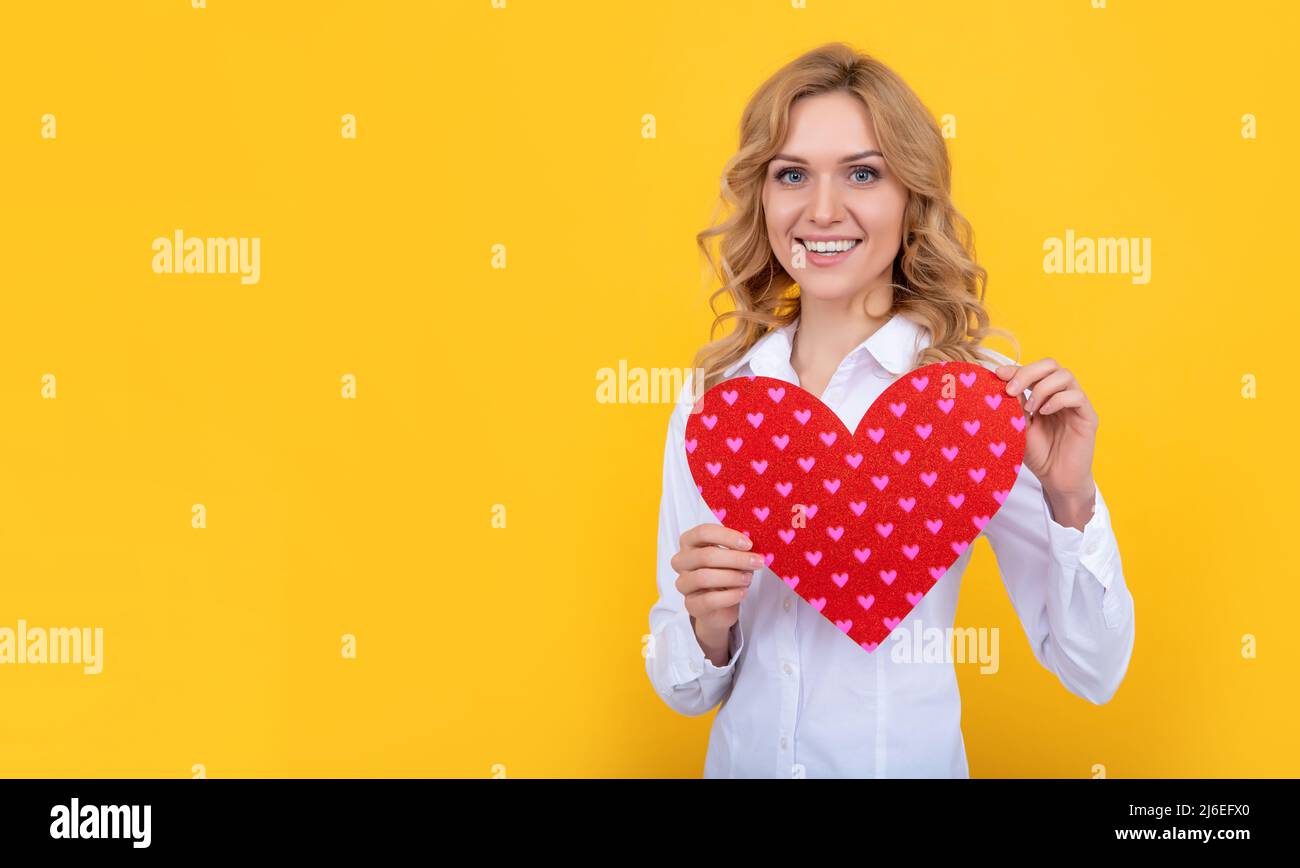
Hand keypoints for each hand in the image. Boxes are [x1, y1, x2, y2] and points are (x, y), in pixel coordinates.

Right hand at [670, 523, 760, 661]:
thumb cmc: (726, 574)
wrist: (722, 606)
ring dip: (732, 577)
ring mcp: (683, 583)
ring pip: (704, 577)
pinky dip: (729, 596)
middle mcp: (681, 561)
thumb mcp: (732, 556)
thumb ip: (737, 547)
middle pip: (705, 555)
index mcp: (689, 542)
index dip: (727, 536)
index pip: (703, 532)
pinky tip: (742, 592)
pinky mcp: (690, 605)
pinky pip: (709, 599)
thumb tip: (751, 543)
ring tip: (748, 578)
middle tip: (756, 562)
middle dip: (735, 559)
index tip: (748, 544)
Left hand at [994, 359, 1098, 525]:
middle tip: (1011, 390)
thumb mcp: (1018, 427)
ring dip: (1042, 387)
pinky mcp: (1088, 416)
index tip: (997, 375)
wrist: (1056, 479)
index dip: (1015, 368)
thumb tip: (999, 383)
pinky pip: (1077, 396)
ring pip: (1065, 375)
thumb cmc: (1038, 454)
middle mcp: (1061, 394)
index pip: (1033, 370)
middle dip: (1028, 372)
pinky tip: (1043, 413)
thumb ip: (1013, 405)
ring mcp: (1076, 404)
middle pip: (1050, 364)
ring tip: (1030, 408)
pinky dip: (1057, 400)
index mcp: (1043, 394)